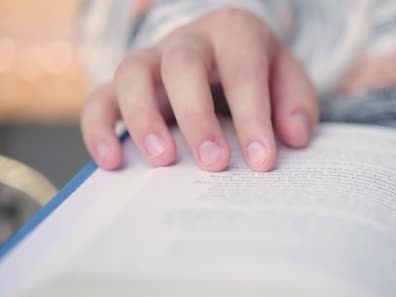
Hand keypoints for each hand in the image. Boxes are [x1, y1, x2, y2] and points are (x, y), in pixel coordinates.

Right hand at [81, 8, 318, 171]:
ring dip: (143, 118)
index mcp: (235, 33)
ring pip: (133, 73)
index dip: (253, 117)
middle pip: (183, 65)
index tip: (262, 161)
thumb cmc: (259, 73)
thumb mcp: (288, 81)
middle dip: (197, 116)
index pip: (243, 72)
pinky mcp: (124, 84)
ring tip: (161, 161)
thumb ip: (297, 105)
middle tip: (214, 163)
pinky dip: (98, 128)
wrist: (224, 53)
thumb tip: (294, 137)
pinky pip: (99, 98)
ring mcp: (152, 58)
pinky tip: (111, 161)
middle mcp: (189, 39)